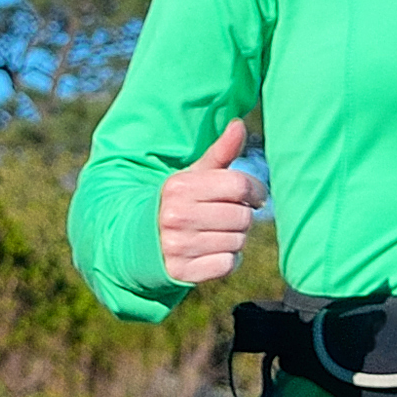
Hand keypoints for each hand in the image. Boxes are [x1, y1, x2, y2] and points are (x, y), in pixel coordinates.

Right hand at [159, 117, 265, 285]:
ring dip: (235, 239)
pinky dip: (227, 260)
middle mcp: (176, 216)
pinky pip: (227, 265)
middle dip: (243, 216)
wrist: (140, 239)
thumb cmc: (179, 202)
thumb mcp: (194, 175)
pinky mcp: (181, 272)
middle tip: (229, 216)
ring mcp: (177, 246)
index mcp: (180, 186)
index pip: (240, 186)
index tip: (254, 196)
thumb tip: (239, 123)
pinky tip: (212, 251)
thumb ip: (220, 152)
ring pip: (238, 242)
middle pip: (243, 217)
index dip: (256, 191)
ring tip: (217, 233)